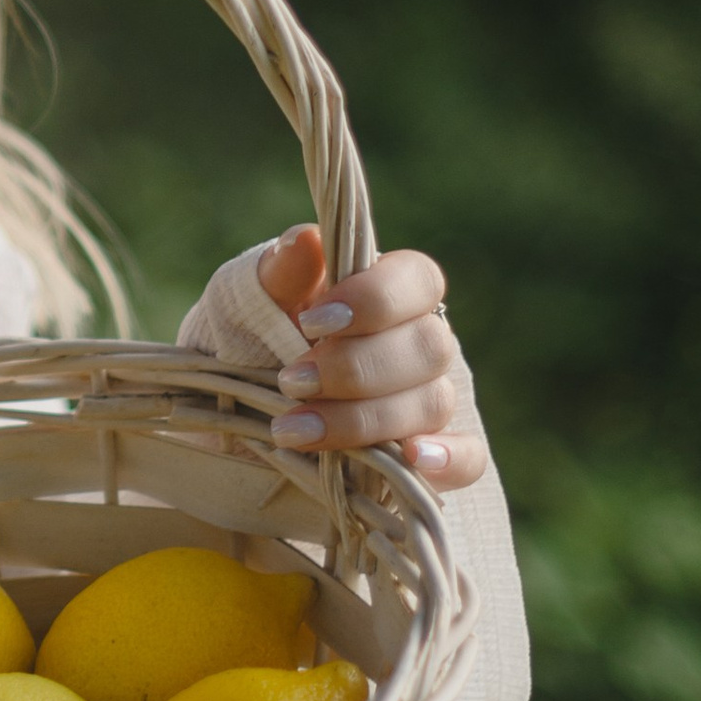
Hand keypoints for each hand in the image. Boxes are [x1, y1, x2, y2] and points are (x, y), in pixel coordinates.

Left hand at [254, 226, 486, 490]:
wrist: (230, 421)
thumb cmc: (246, 346)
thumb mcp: (245, 305)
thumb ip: (278, 276)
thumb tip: (306, 240)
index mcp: (386, 293)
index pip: (418, 279)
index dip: (375, 299)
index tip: (312, 323)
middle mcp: (418, 345)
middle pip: (429, 346)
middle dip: (356, 368)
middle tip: (291, 382)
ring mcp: (430, 402)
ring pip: (433, 402)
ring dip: (365, 419)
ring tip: (295, 430)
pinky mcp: (433, 459)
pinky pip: (470, 459)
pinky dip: (448, 458)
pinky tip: (413, 458)